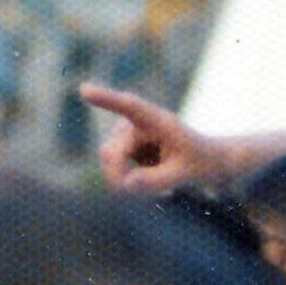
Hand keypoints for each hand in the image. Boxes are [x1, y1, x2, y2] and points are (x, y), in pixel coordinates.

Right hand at [78, 81, 224, 191]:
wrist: (201, 161)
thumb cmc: (196, 162)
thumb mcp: (183, 174)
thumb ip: (156, 180)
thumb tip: (125, 184)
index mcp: (158, 120)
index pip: (129, 107)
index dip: (106, 99)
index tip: (84, 90)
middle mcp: (135, 122)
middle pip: (110, 152)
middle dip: (119, 177)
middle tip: (148, 194)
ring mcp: (124, 133)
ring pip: (108, 162)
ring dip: (127, 180)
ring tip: (158, 182)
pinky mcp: (119, 146)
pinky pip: (112, 170)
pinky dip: (127, 181)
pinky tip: (149, 178)